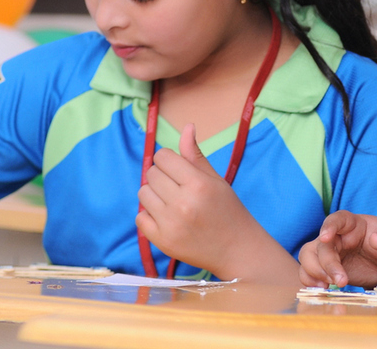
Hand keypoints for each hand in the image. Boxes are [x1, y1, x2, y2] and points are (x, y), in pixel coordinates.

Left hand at [136, 124, 266, 277]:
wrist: (236, 249)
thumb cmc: (228, 210)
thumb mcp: (215, 179)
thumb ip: (195, 155)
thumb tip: (187, 127)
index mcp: (198, 184)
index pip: (163, 157)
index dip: (169, 160)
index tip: (178, 169)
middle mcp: (182, 203)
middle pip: (151, 174)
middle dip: (162, 176)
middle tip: (177, 186)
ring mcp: (170, 224)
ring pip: (143, 194)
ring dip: (154, 194)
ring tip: (171, 201)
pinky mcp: (162, 241)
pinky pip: (140, 217)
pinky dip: (149, 215)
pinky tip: (166, 217)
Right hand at [299, 211, 376, 287]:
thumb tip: (376, 239)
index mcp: (352, 224)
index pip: (336, 219)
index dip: (328, 227)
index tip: (326, 237)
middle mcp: (336, 237)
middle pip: (320, 245)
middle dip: (327, 264)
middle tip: (341, 281)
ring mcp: (329, 253)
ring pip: (307, 256)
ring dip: (314, 272)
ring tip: (329, 286)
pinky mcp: (325, 269)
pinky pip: (307, 272)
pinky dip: (310, 281)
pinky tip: (323, 290)